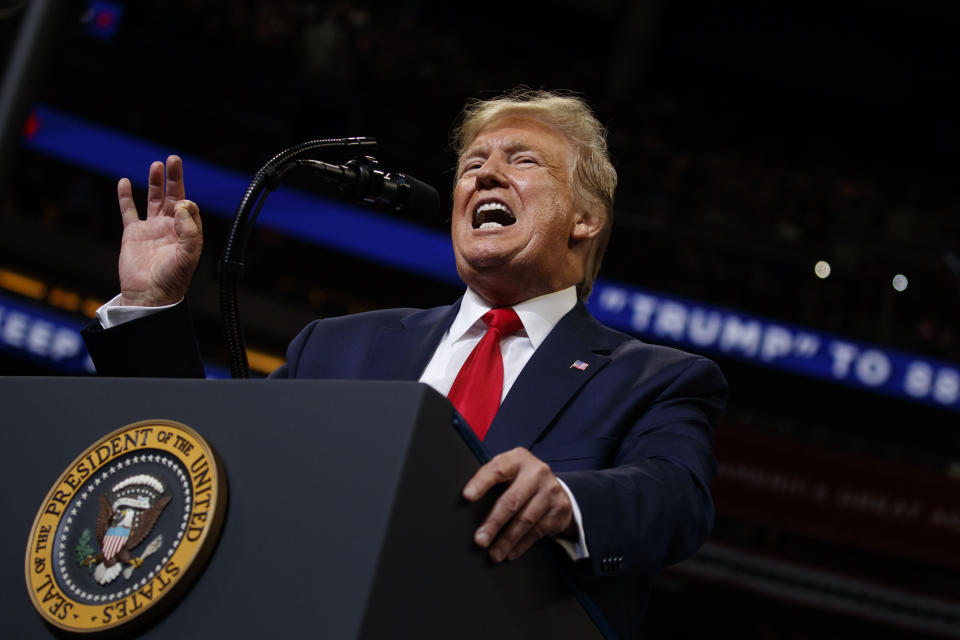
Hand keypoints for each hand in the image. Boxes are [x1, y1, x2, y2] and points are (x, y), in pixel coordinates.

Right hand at [117, 155, 201, 306]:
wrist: (148, 295)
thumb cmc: (172, 279)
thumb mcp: (188, 255)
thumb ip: (189, 230)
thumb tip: (181, 204)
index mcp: (187, 233)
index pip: (189, 208)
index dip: (186, 202)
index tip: (180, 205)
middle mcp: (171, 228)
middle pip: (173, 196)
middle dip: (174, 178)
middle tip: (173, 159)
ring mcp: (151, 229)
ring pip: (153, 200)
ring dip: (155, 183)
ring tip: (157, 165)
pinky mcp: (133, 233)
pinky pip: (129, 211)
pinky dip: (125, 196)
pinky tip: (124, 182)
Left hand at [463, 447, 572, 562]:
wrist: (554, 488)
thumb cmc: (521, 481)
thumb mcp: (508, 474)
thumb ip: (492, 484)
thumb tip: (466, 507)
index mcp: (517, 459)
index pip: (497, 469)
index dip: (481, 483)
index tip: (467, 496)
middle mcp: (536, 472)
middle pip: (512, 500)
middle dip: (493, 523)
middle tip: (480, 539)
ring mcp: (550, 490)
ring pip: (525, 520)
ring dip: (507, 540)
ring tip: (494, 553)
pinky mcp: (559, 509)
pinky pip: (537, 531)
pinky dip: (521, 545)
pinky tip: (510, 552)